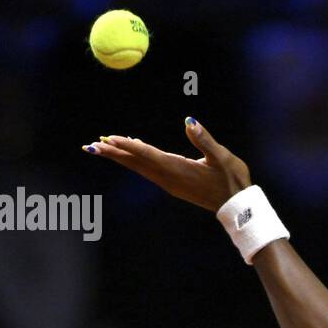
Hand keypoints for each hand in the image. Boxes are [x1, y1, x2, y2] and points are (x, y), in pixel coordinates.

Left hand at [83, 117, 250, 212]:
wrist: (237, 207)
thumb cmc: (233, 180)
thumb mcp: (222, 157)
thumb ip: (204, 139)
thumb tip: (189, 121)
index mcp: (178, 169)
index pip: (147, 154)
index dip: (127, 145)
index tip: (108, 139)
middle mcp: (169, 178)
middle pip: (135, 163)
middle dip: (113, 153)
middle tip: (90, 146)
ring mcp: (170, 183)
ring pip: (139, 168)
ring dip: (120, 157)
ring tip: (102, 147)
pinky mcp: (174, 185)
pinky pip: (148, 171)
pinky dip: (135, 160)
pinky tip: (131, 152)